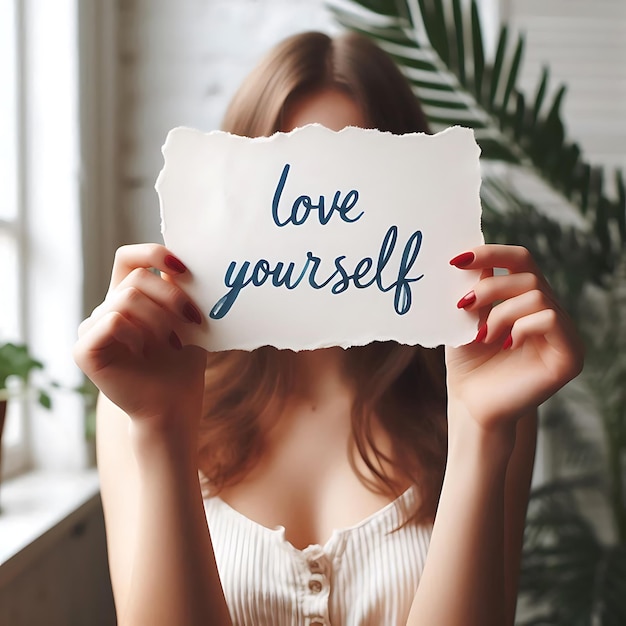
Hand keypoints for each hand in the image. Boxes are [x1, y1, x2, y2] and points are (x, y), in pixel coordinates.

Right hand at [73, 244, 206, 431]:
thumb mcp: (186, 321)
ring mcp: (92, 330)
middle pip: (137, 278)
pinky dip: (137, 334)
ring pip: (127, 299)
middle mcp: (106, 310)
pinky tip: (146, 352)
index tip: (185, 268)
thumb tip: (184, 260)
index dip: (153, 253)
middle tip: (194, 318)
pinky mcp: (85, 350)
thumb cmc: (182, 365)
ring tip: (173, 342)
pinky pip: (112, 321)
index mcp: (129, 298)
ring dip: (160, 319)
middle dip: (171, 295)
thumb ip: (179, 291)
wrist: (174, 406)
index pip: (129, 258)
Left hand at [445, 245, 583, 430]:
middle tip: (463, 305)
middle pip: (528, 274)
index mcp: (527, 300)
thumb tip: (474, 253)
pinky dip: (521, 326)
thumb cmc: (468, 363)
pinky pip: (551, 319)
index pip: (521, 261)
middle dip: (490, 287)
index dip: (492, 253)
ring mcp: (563, 334)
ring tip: (482, 335)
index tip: (457, 259)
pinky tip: (506, 344)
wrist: (472, 404)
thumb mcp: (466, 318)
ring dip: (500, 312)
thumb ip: (475, 287)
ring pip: (537, 296)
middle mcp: (550, 312)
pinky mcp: (570, 355)